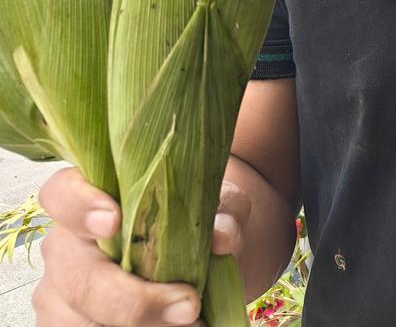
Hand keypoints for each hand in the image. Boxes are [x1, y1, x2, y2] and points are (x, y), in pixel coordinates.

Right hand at [34, 165, 250, 325]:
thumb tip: (221, 239)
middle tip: (189, 306)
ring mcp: (60, 293)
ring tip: (192, 324)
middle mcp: (66, 245)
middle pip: (78, 277)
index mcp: (92, 197)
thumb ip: (225, 212)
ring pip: (77, 323)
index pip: (62, 193)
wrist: (203, 259)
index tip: (114, 221)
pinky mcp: (68, 325)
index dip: (80, 206)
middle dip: (133, 301)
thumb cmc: (201, 218)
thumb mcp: (222, 204)